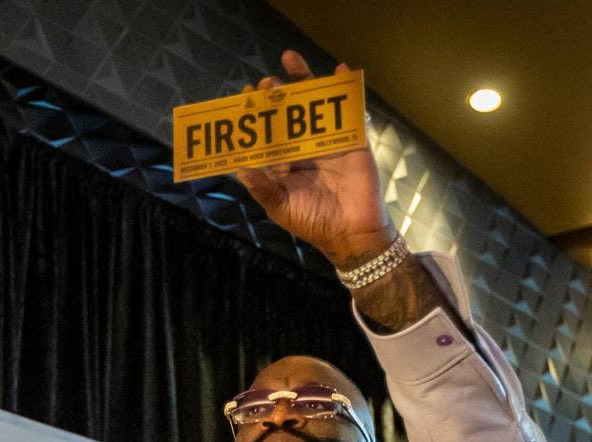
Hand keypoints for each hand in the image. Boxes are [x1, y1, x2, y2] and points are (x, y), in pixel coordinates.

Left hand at [236, 50, 395, 269]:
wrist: (351, 232)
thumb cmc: (313, 222)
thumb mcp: (280, 207)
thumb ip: (261, 188)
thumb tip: (239, 169)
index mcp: (283, 163)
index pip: (266, 133)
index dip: (255, 115)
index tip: (242, 97)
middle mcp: (303, 148)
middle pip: (288, 113)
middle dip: (275, 95)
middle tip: (265, 82)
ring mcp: (327, 141)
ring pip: (314, 105)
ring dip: (304, 80)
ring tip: (290, 59)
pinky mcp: (351, 139)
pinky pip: (348, 110)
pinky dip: (345, 89)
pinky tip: (338, 69)